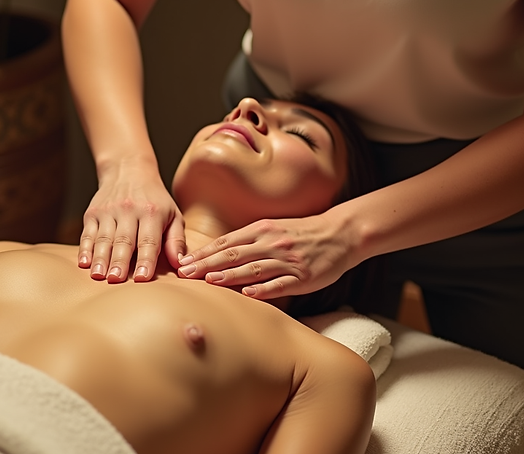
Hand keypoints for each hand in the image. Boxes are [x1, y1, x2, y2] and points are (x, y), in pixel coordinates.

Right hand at [79, 161, 186, 282]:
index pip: (148, 240)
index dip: (146, 259)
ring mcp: (108, 211)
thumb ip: (176, 239)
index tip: (143, 278)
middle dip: (119, 261)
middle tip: (116, 279)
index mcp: (152, 212)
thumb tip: (180, 263)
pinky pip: (87, 233)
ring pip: (103, 238)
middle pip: (123, 240)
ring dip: (101, 258)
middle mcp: (129, 210)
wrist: (128, 170)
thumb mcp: (173, 214)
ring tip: (99, 276)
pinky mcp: (92, 213)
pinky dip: (85, 248)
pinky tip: (84, 262)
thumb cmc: (155, 199)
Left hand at [176, 213, 360, 298]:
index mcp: (261, 230)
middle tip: (185, 274)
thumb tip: (217, 254)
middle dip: (207, 264)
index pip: (226, 242)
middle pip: (234, 254)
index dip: (203, 252)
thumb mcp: (272, 229)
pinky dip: (263, 289)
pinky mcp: (303, 276)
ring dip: (230, 275)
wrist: (340, 233)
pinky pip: (280, 283)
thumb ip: (247, 240)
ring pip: (254, 268)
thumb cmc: (301, 233)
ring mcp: (287, 259)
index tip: (183, 262)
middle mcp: (271, 242)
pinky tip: (248, 294)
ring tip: (209, 281)